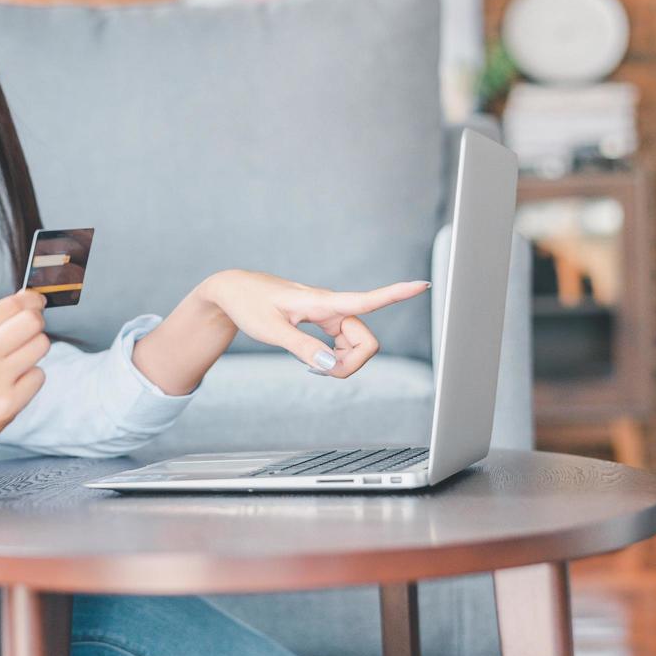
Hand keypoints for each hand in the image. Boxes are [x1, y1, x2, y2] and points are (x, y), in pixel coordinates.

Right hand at [0, 290, 49, 458]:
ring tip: (15, 361)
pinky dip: (29, 378)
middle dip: (35, 324)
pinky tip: (11, 384)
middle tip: (26, 333)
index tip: (36, 303)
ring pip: (41, 345)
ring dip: (33, 350)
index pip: (14, 303)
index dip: (32, 301)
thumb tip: (28, 299)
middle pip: (33, 321)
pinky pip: (39, 375)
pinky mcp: (8, 404)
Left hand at [198, 270, 429, 377]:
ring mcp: (329, 314)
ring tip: (310, 365)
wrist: (233, 290)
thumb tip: (328, 365)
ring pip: (356, 345)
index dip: (396, 294)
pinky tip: (314, 361)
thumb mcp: (271, 330)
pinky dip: (334, 358)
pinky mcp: (324, 321)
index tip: (421, 284)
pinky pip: (343, 344)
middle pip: (366, 341)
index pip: (366, 299)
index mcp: (321, 302)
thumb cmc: (249, 304)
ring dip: (341, 363)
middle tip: (315, 371)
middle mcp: (331, 306)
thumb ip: (301, 347)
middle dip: (352, 364)